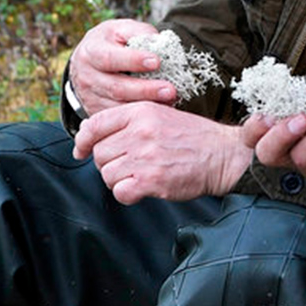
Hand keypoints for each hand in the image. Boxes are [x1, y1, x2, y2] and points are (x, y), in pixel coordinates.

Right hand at [68, 19, 176, 114]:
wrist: (88, 60)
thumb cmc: (111, 42)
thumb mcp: (121, 29)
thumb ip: (139, 32)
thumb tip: (158, 41)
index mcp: (91, 52)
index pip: (111, 58)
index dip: (134, 60)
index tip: (157, 61)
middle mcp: (86, 76)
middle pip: (116, 87)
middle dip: (145, 90)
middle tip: (170, 89)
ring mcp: (89, 96)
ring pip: (117, 106)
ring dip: (145, 105)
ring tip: (170, 101)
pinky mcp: (96, 110)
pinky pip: (118, 116)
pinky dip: (138, 115)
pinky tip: (158, 111)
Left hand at [74, 102, 250, 203]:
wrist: (224, 155)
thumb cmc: (193, 137)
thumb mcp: (160, 115)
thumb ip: (128, 121)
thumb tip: (89, 132)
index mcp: (141, 111)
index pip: (94, 124)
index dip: (83, 140)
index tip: (81, 150)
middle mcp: (141, 131)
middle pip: (100, 153)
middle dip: (110, 163)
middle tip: (131, 165)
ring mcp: (146, 156)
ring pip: (107, 174)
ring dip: (120, 180)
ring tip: (142, 175)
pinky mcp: (152, 180)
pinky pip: (120, 192)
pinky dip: (127, 194)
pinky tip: (143, 188)